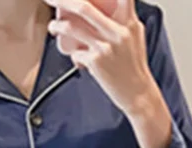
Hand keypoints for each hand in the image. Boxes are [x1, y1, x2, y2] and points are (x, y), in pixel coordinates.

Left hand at [44, 0, 172, 147]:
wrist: (138, 94)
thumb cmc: (135, 66)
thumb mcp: (135, 35)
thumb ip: (124, 17)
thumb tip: (112, 3)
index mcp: (128, 22)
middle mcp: (117, 32)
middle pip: (83, 7)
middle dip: (62, 1)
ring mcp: (105, 47)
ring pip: (72, 28)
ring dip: (57, 26)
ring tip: (54, 27)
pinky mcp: (96, 63)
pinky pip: (75, 53)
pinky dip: (73, 55)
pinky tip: (76, 57)